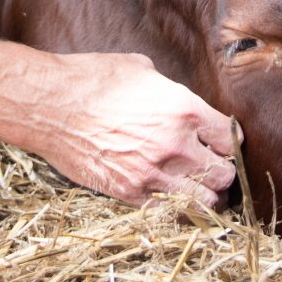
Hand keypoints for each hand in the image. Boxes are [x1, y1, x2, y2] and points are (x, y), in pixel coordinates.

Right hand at [30, 51, 235, 207]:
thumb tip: (176, 100)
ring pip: (203, 201)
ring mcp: (153, 173)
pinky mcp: (129, 192)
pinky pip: (168, 211)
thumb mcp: (140, 70)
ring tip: (196, 189)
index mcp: (184, 109)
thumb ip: (169, 90)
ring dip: (203, 195)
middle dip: (221, 173)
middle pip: (224, 175)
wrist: (51, 105)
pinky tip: (170, 197)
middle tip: (212, 169)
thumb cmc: (92, 79)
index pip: (231, 138)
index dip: (229, 142)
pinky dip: (174, 208)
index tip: (222, 144)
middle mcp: (175, 144)